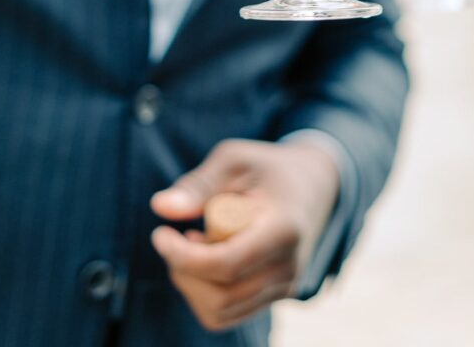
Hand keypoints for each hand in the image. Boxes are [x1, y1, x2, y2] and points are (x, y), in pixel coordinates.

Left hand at [150, 138, 339, 330]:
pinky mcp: (276, 297)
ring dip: (191, 283)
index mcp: (284, 228)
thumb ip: (199, 183)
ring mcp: (285, 287)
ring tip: (191, 244)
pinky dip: (203, 293)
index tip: (160, 234)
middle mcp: (289, 267)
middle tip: (172, 236)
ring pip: (221, 312)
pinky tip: (204, 258)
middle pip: (221, 295)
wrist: (313, 185)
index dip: (185, 256)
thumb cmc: (268, 168)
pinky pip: (228, 313)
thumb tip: (160, 207)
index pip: (228, 264)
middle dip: (183, 270)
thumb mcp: (235, 159)